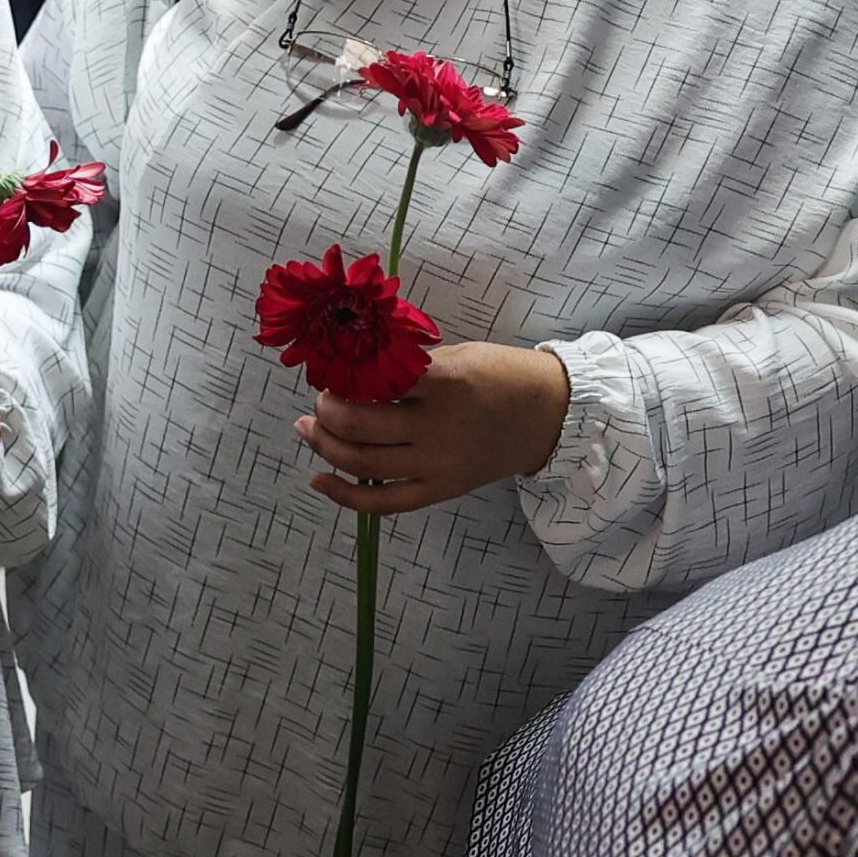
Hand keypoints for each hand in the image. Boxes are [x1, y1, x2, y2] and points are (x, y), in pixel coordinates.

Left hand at [302, 341, 570, 516]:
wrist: (548, 415)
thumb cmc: (500, 376)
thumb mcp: (457, 355)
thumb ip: (409, 366)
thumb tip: (354, 372)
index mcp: (444, 383)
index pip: (374, 380)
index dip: (343, 376)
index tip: (333, 370)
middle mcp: (438, 428)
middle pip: (357, 424)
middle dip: (325, 410)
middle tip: (321, 399)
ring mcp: (438, 464)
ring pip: (361, 462)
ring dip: (324, 444)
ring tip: (309, 428)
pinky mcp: (440, 489)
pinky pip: (383, 501)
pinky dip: (344, 494)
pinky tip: (319, 479)